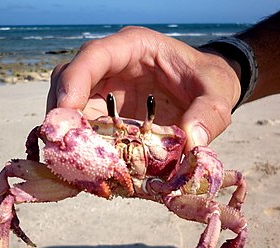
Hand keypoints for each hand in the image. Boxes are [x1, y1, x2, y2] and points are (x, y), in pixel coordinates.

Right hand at [47, 26, 240, 150]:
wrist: (207, 90)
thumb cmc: (209, 81)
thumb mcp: (217, 92)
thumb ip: (209, 113)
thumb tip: (192, 143)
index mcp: (133, 47)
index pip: (94, 56)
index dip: (74, 81)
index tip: (66, 111)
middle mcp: (112, 67)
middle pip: (69, 81)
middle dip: (62, 113)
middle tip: (64, 146)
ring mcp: (106, 90)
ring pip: (70, 106)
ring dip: (70, 134)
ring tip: (75, 162)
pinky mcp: (106, 113)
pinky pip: (85, 128)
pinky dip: (84, 147)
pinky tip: (89, 167)